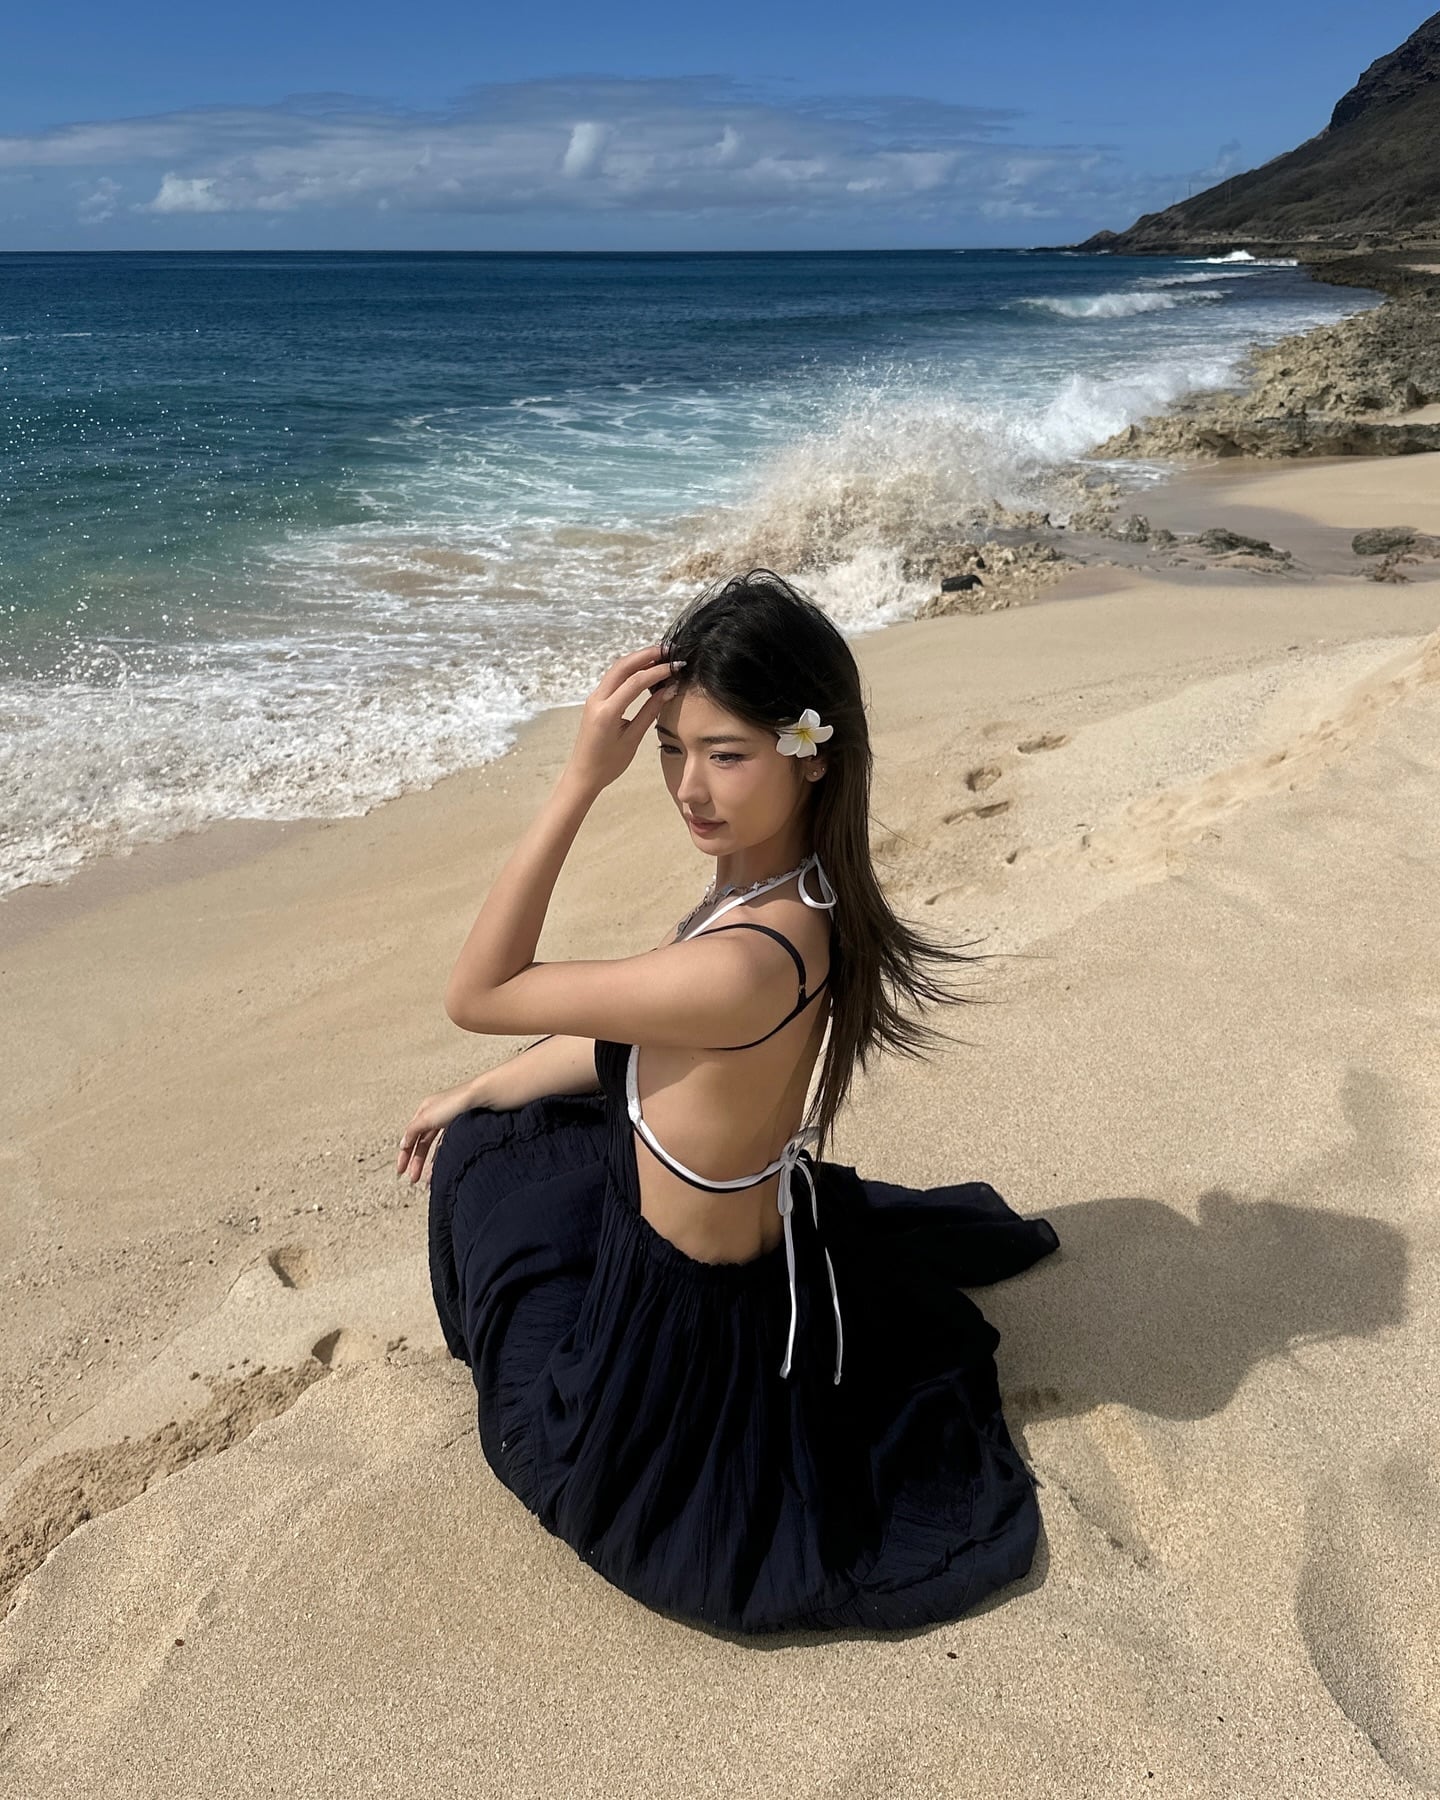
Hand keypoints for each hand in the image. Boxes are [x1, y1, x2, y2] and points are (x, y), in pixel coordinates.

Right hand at [395, 1080, 485, 1186]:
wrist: (483, 1099)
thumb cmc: (456, 1102)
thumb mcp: (427, 1117)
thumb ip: (413, 1131)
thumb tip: (403, 1143)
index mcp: (424, 1110)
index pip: (410, 1136)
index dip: (404, 1154)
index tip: (401, 1170)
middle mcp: (436, 1115)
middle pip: (421, 1142)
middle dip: (416, 1161)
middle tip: (413, 1178)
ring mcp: (449, 1121)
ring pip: (434, 1146)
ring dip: (428, 1162)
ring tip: (426, 1178)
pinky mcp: (462, 1127)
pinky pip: (447, 1145)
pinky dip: (442, 1157)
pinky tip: (441, 1166)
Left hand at [564, 643, 681, 793]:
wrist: (583, 774)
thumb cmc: (607, 764)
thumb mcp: (633, 739)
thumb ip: (650, 712)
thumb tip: (668, 690)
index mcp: (606, 712)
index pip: (635, 682)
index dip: (657, 671)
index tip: (676, 666)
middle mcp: (597, 700)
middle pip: (622, 666)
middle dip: (646, 655)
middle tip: (669, 650)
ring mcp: (594, 698)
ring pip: (616, 669)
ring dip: (638, 659)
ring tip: (660, 656)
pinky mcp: (596, 701)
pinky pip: (613, 678)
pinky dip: (630, 670)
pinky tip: (645, 670)